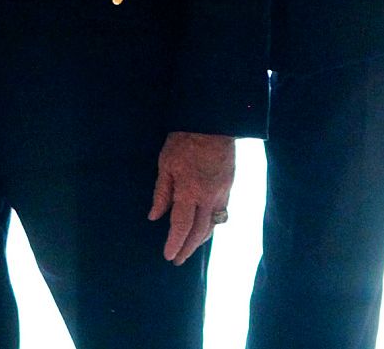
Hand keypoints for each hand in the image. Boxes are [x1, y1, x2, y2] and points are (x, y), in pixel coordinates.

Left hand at [148, 130, 233, 264]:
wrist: (212, 123)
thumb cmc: (184, 141)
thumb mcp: (166, 164)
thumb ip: (161, 193)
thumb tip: (154, 217)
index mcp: (190, 191)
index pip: (182, 226)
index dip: (175, 243)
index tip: (168, 256)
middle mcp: (209, 196)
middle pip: (200, 231)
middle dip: (188, 248)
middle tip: (178, 260)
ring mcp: (222, 192)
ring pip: (213, 224)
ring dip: (201, 239)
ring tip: (190, 248)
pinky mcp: (229, 186)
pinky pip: (221, 212)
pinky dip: (212, 224)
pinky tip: (204, 228)